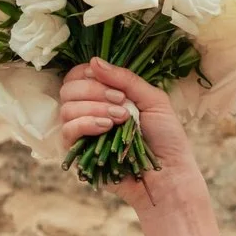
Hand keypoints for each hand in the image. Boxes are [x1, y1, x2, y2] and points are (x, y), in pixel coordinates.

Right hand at [56, 59, 201, 204]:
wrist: (169, 174)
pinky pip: (67, 131)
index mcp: (104, 97)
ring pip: (66, 109)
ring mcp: (81, 132)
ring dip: (95, 108)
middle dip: (95, 92)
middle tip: (122, 104)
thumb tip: (93, 61)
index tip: (116, 87)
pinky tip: (106, 127)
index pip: (78, 76)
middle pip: (68, 89)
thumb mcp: (154, 101)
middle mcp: (88, 112)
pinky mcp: (77, 153)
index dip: (91, 75)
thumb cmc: (166, 138)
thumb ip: (126, 79)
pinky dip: (86, 124)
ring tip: (121, 119)